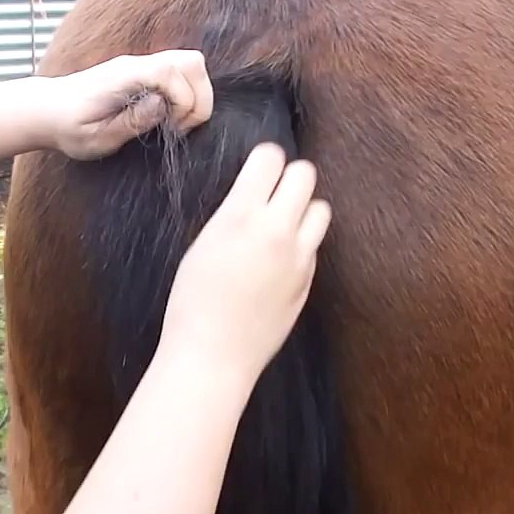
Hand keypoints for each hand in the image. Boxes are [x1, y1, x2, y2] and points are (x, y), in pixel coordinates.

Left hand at [42, 50, 213, 160]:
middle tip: (180, 127)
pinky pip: (177, 72)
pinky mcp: (142, 72)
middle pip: (192, 62)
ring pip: (188, 64)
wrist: (46, 111)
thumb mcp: (96, 138)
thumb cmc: (68, 128)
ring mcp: (140, 65)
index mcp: (124, 76)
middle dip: (199, 98)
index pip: (172, 72)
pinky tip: (167, 116)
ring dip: (195, 95)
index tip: (174, 128)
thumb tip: (162, 106)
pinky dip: (185, 93)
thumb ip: (131, 122)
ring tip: (176, 123)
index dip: (184, 101)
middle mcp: (136, 64)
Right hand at [158, 144, 332, 396]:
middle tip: (273, 191)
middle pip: (306, 174)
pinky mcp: (308, 281)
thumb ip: (234, 214)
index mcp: (241, 216)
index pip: (271, 158)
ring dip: (304, 208)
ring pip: (321, 208)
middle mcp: (277, 230)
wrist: (213, 355)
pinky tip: (279, 260)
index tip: (258, 167)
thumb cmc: (192, 302)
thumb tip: (252, 195)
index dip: (265, 159)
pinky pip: (314, 246)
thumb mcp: (202, 244)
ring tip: (282, 224)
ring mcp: (299, 257)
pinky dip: (302, 244)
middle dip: (290, 177)